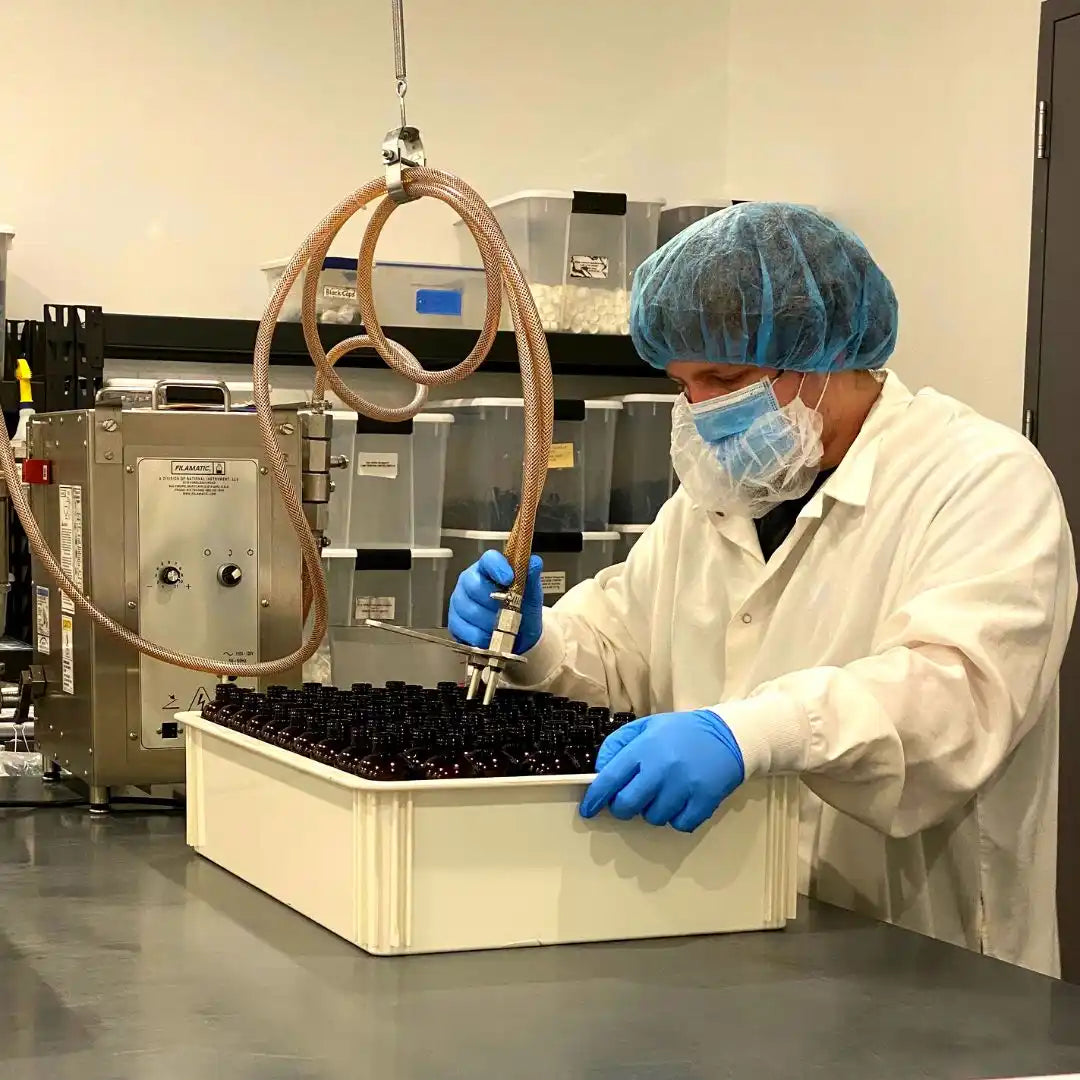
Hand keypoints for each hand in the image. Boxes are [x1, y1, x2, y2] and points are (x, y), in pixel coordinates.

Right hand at [447, 550, 543, 653]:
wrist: (519, 634)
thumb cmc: (522, 609)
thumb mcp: (531, 593)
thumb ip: (531, 576)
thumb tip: (534, 562)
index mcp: (488, 568)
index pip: (488, 559)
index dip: (497, 567)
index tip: (509, 579)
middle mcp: (470, 580)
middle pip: (474, 586)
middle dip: (494, 602)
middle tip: (507, 609)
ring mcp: (459, 600)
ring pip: (469, 609)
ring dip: (489, 621)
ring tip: (501, 625)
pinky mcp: (454, 621)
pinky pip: (463, 628)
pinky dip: (479, 635)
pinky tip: (489, 636)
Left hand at [579, 709, 744, 831]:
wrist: (727, 735)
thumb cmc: (682, 732)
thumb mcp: (645, 727)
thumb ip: (618, 744)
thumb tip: (600, 771)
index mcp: (645, 747)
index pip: (610, 779)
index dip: (596, 798)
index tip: (589, 809)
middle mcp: (662, 768)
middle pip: (627, 804)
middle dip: (622, 807)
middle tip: (629, 801)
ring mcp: (684, 786)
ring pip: (653, 817)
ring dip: (652, 811)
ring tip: (663, 793)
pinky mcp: (704, 800)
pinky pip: (679, 824)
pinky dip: (676, 818)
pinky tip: (680, 802)